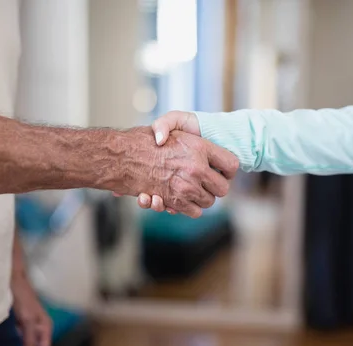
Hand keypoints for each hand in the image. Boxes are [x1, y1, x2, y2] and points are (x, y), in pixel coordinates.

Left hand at [12, 275, 52, 345]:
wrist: (11, 280)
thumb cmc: (21, 296)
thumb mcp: (27, 319)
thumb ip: (30, 338)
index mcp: (45, 327)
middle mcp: (39, 328)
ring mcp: (29, 326)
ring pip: (25, 344)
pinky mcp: (19, 323)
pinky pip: (17, 338)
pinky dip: (11, 340)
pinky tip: (3, 339)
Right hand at [112, 126, 237, 217]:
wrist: (121, 156)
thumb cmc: (144, 140)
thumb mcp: (171, 126)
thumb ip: (197, 137)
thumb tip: (205, 148)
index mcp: (200, 147)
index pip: (231, 164)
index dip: (228, 171)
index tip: (221, 171)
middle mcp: (197, 168)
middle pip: (223, 189)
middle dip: (215, 188)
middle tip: (205, 183)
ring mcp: (187, 186)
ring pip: (208, 202)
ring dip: (201, 198)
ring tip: (189, 189)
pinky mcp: (175, 201)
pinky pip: (194, 211)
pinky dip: (188, 208)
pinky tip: (179, 198)